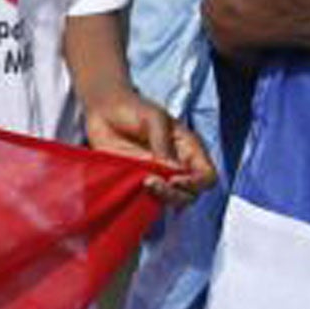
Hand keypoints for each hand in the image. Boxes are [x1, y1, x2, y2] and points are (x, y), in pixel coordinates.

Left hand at [84, 89, 216, 205]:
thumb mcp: (153, 118)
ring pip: (171, 201)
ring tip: (142, 183)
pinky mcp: (138, 182)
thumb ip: (163, 142)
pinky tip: (133, 188)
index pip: (207, 175)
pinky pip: (149, 199)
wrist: (102, 110)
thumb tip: (172, 169)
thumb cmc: (132, 108)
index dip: (196, 183)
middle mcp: (177, 166)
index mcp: (188, 149)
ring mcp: (158, 176)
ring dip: (160, 198)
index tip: (174, 180)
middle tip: (151, 182)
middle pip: (191, 194)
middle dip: (175, 194)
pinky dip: (144, 199)